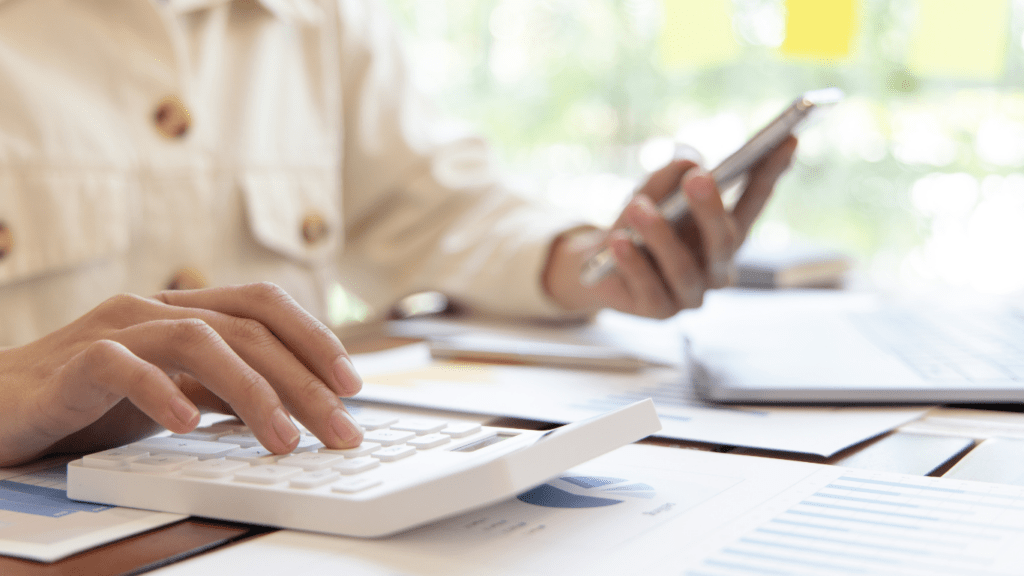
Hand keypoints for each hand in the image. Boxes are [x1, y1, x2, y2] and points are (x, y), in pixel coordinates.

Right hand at [0, 283, 363, 465]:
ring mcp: (111, 331)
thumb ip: (225, 390)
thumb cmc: (89, 401)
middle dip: (303, 380)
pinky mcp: (69, 365)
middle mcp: (152, 309)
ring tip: (283, 440)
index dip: (314, 338)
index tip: (353, 384)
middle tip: (339, 428)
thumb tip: (298, 409)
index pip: (263, 305)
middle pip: (246, 328)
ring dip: (251, 391)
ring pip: (197, 340)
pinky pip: (120, 366)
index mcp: (182, 311)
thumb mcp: (174, 392)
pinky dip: (160, 392)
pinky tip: (187, 426)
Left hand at [544, 137, 796, 318]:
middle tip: (698, 177)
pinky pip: (648, 287)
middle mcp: (716, 267)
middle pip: (723, 240)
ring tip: (638, 207)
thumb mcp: (651, 192)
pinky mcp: (659, 310)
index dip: (771, 172)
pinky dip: (633, 263)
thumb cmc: (636, 225)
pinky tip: (618, 241)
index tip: (787, 139)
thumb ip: (669, 177)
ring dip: (659, 236)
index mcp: (724, 234)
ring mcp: (691, 293)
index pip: (753, 201)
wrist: (598, 267)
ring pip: (682, 268)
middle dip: (710, 208)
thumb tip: (689, 163)